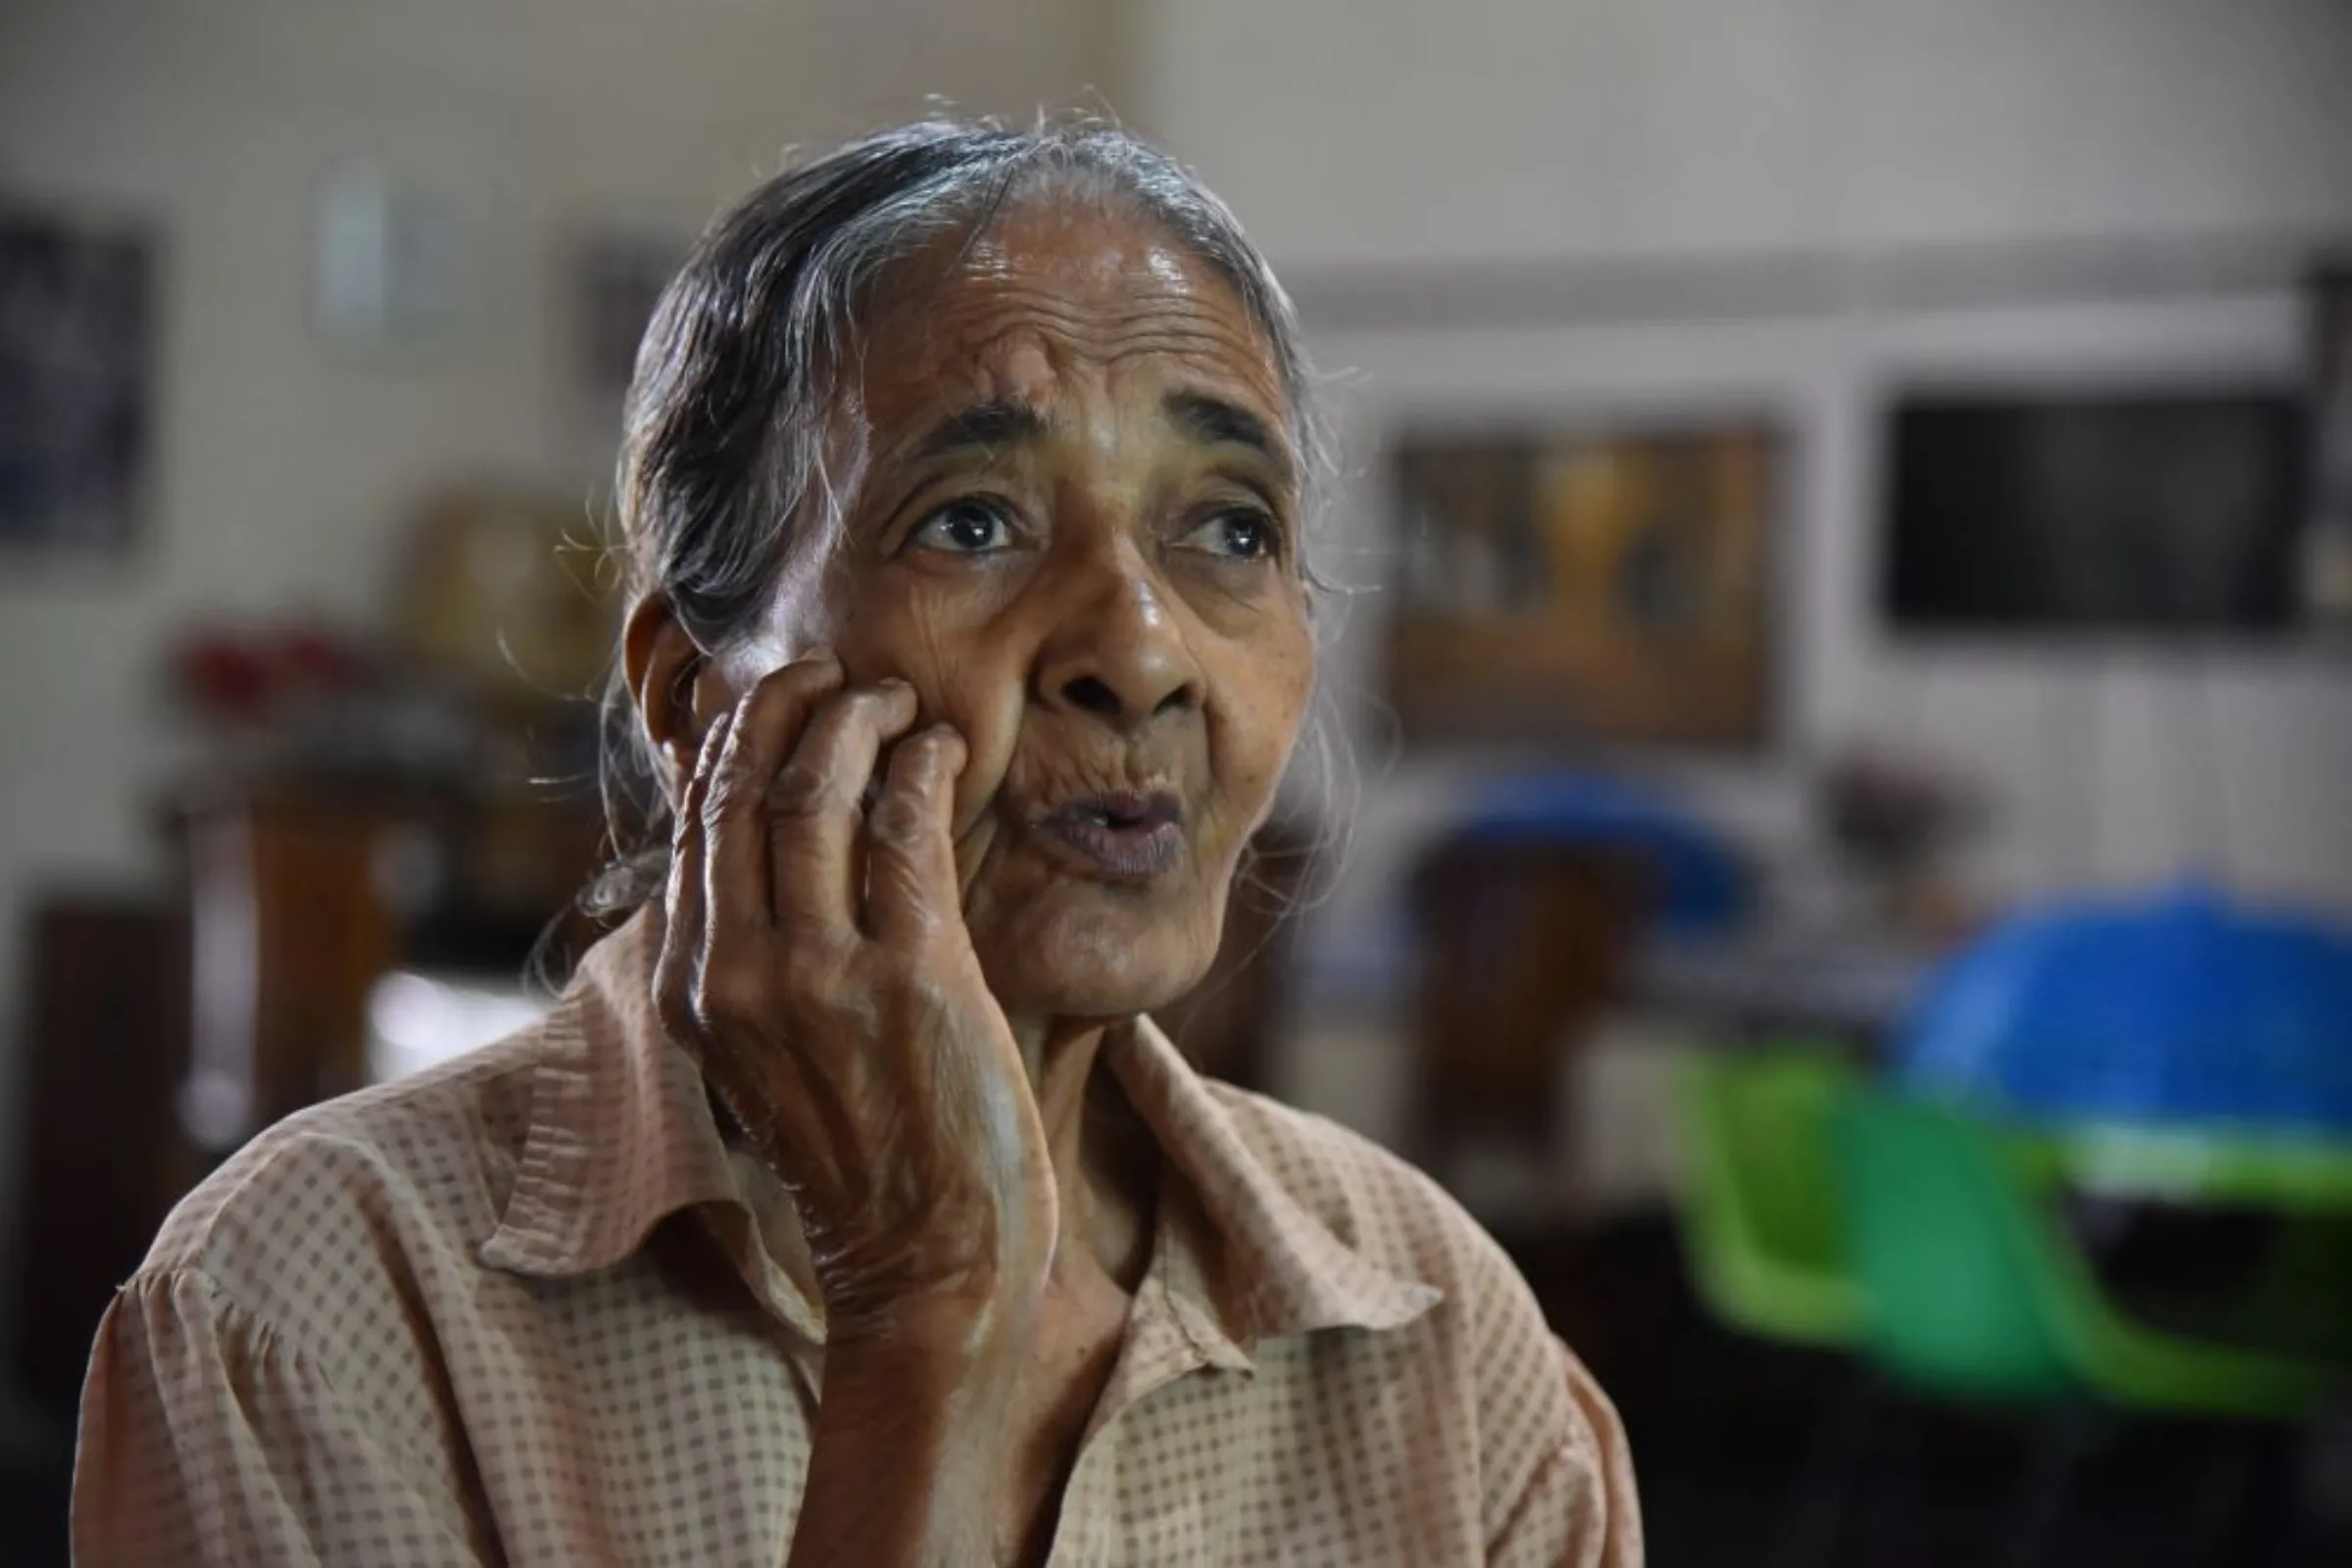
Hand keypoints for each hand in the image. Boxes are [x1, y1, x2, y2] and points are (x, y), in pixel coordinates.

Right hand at [654, 653, 1057, 1348]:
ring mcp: (820, 978)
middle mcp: (737, 975)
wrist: (928, 1258)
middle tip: (835, 671)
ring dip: (860, 720)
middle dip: (789, 702)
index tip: (776, 685)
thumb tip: (756, 830)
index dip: (734, 730)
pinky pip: (906, 830)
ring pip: (817, 791)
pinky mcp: (911, 980)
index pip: (697, 818)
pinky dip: (924, 767)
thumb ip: (756, 947)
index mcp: (692, 988)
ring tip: (897, 702)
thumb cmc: (865, 1146)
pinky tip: (944, 750)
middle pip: (744, 786)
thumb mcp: (770, 1046)